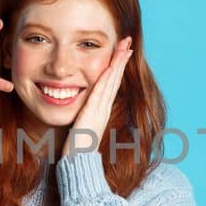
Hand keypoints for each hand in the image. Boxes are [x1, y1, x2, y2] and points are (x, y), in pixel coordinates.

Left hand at [63, 36, 133, 155]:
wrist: (78, 164)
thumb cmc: (77, 149)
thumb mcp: (83, 127)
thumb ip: (85, 116)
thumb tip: (85, 110)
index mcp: (101, 109)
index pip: (111, 82)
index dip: (117, 65)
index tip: (122, 50)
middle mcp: (104, 108)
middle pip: (115, 78)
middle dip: (121, 58)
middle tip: (127, 41)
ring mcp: (99, 111)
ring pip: (111, 82)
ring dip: (117, 63)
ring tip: (124, 47)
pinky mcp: (92, 115)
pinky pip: (100, 93)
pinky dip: (106, 80)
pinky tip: (109, 68)